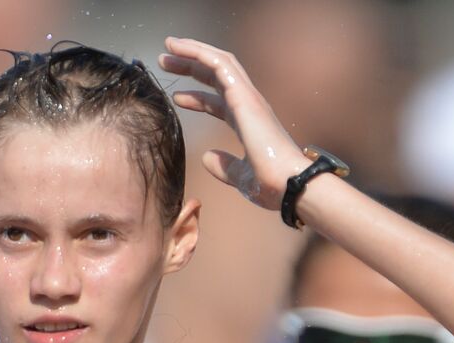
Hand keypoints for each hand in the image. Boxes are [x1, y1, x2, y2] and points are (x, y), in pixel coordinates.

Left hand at [159, 37, 311, 209]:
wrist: (288, 183)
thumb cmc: (272, 184)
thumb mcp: (241, 177)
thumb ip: (225, 167)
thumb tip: (207, 158)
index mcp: (247, 122)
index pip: (219, 102)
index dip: (197, 98)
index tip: (176, 96)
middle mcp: (248, 104)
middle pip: (216, 76)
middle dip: (191, 67)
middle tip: (165, 61)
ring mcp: (247, 97)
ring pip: (218, 62)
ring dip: (192, 53)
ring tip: (167, 48)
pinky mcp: (244, 95)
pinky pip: (219, 65)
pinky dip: (199, 53)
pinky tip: (179, 48)